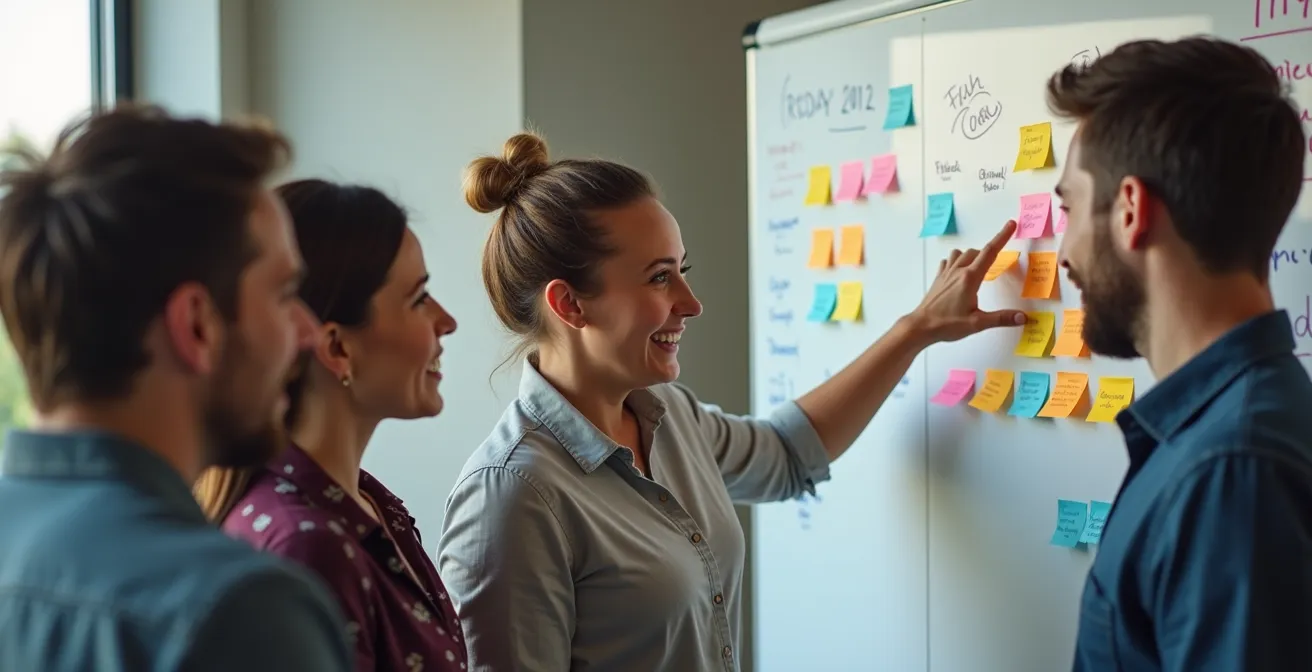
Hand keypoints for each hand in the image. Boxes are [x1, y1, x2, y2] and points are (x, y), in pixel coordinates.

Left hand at [907, 220, 1027, 343]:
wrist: (921, 326)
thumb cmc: (947, 324)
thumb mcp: (977, 323)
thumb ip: (1000, 318)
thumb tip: (1022, 317)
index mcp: (970, 278)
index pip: (990, 252)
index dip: (1002, 237)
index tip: (1011, 224)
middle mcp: (958, 271)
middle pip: (976, 252)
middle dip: (988, 252)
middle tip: (997, 262)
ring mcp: (946, 273)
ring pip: (960, 254)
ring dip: (971, 255)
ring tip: (978, 266)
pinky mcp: (938, 279)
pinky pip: (948, 261)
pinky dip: (956, 261)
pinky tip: (958, 271)